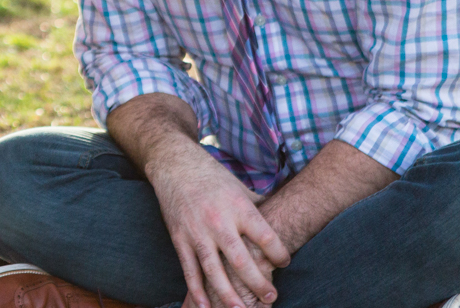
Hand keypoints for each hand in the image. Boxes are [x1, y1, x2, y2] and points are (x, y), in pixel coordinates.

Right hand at [148, 146, 288, 307]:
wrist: (175, 165)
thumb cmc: (213, 177)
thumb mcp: (241, 188)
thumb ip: (260, 208)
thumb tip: (285, 219)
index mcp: (238, 207)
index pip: (266, 237)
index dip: (279, 254)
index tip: (284, 263)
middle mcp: (218, 221)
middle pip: (242, 261)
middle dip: (258, 283)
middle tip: (271, 298)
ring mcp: (197, 232)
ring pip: (214, 271)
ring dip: (229, 295)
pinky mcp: (179, 238)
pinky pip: (189, 270)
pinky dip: (197, 291)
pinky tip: (206, 307)